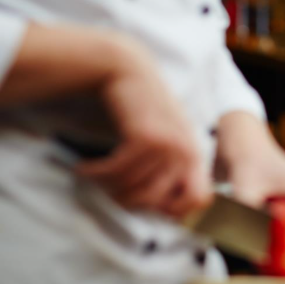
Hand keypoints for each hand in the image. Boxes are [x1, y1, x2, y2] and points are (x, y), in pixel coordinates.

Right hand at [76, 35, 211, 217]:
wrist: (128, 70)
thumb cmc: (144, 110)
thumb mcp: (166, 138)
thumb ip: (169, 169)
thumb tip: (164, 212)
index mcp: (195, 155)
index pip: (199, 201)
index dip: (175, 213)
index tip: (145, 207)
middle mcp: (187, 151)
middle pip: (156, 204)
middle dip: (127, 202)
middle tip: (109, 190)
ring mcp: (169, 144)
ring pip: (133, 190)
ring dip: (105, 186)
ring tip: (94, 174)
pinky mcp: (145, 137)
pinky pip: (116, 173)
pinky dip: (95, 173)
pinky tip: (84, 167)